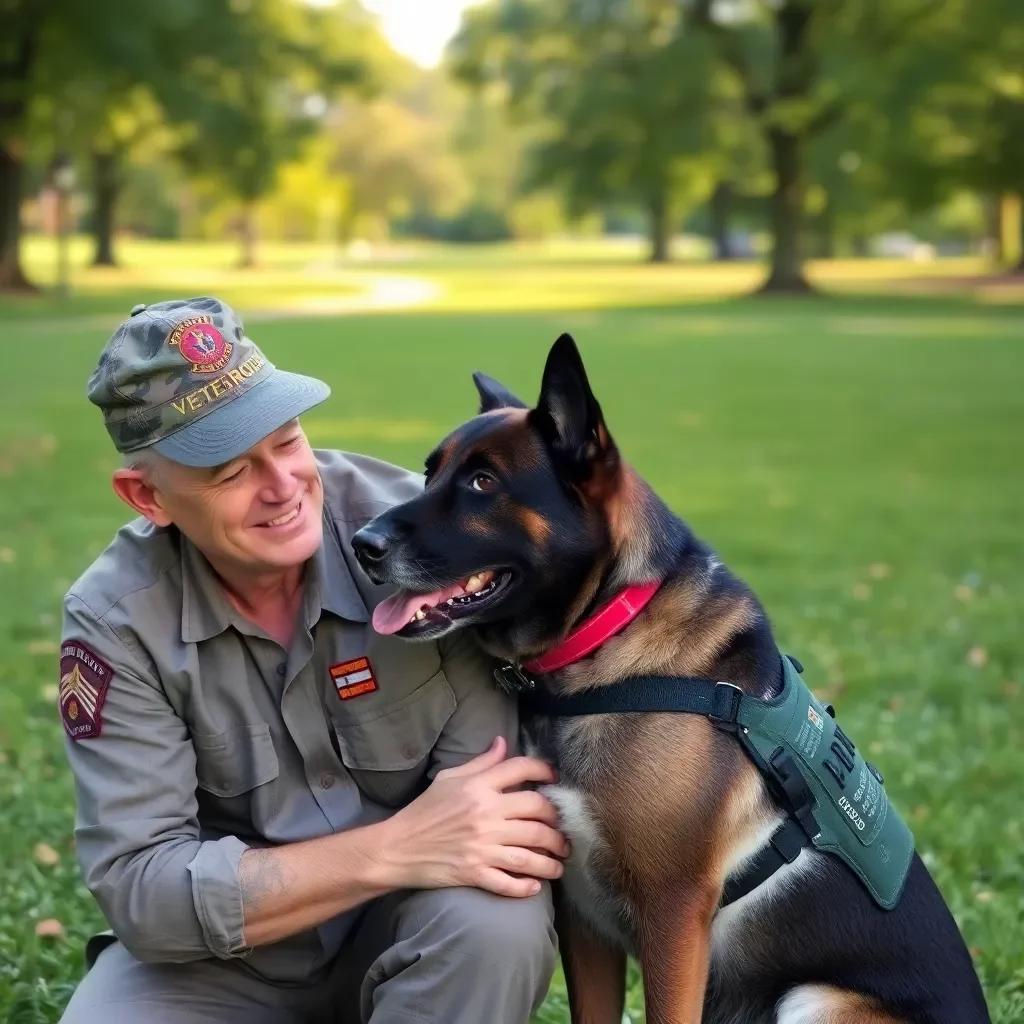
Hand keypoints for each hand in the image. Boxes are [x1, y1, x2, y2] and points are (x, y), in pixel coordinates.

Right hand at [378, 735, 568, 897]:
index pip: (520, 769)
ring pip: (531, 852)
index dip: (544, 771)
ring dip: (552, 860)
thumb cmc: (424, 810)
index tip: (555, 779)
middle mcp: (485, 815)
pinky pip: (510, 882)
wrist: (397, 847)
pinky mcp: (475, 873)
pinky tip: (536, 886)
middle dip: (557, 823)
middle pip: (537, 813)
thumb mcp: (449, 779)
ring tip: (559, 862)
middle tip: (562, 831)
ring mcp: (482, 846)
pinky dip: (527, 886)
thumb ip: (481, 763)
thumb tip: (503, 743)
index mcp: (478, 787)